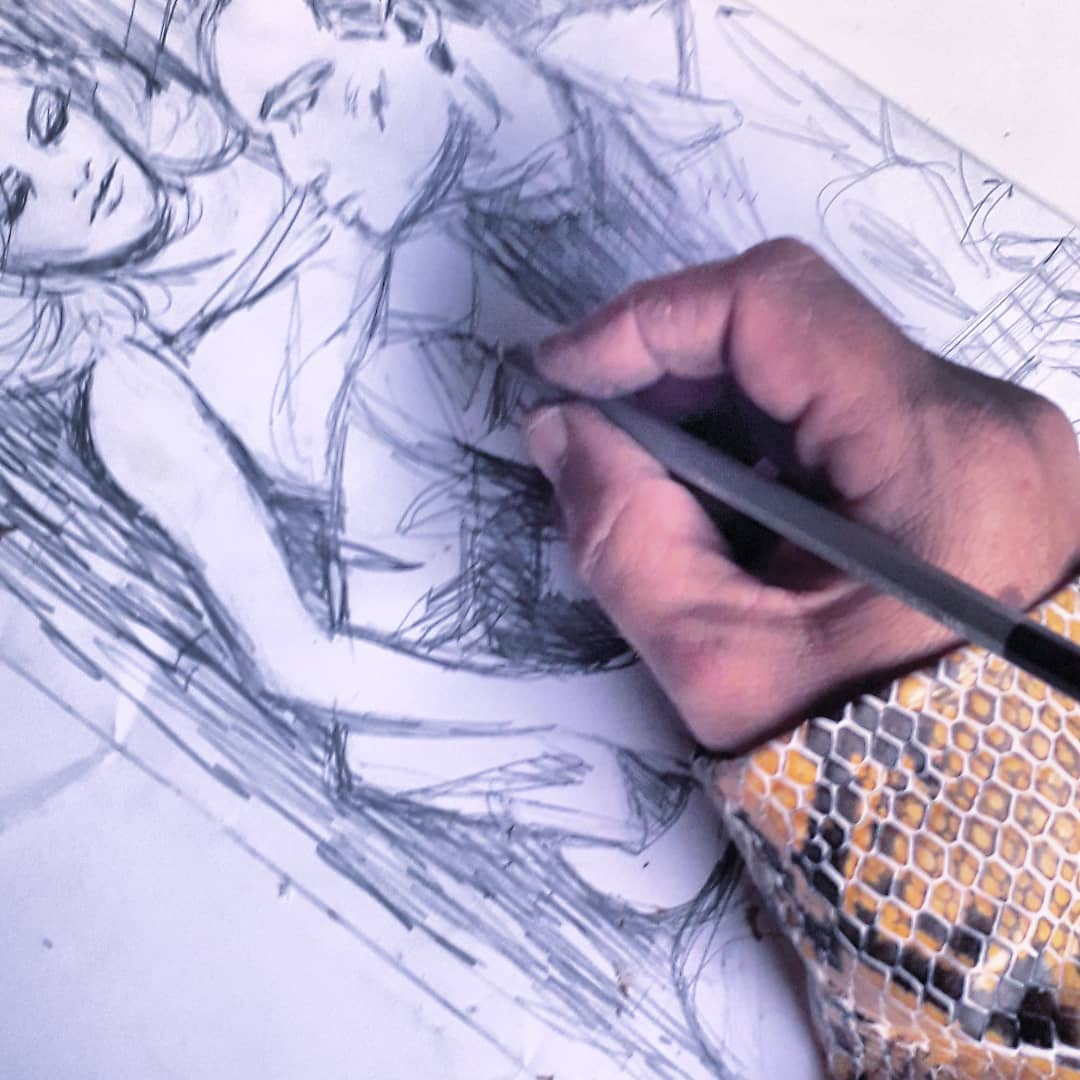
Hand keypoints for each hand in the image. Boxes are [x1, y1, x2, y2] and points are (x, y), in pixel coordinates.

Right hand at [523, 239, 1079, 751]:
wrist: (991, 817)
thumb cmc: (875, 763)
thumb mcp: (723, 664)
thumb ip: (625, 539)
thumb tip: (563, 434)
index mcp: (939, 460)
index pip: (774, 308)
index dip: (648, 320)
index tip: (567, 371)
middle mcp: (983, 421)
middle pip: (793, 325)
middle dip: (669, 368)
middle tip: (592, 431)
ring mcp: (986, 436)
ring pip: (812, 363)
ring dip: (710, 404)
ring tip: (649, 476)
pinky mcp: (971, 459)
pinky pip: (842, 406)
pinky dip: (760, 434)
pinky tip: (719, 497)